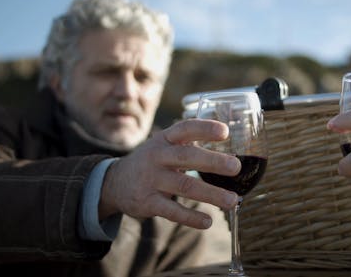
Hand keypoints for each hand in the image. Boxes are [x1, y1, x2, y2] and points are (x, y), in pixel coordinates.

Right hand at [99, 119, 240, 228]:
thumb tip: (228, 151)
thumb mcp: (164, 145)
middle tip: (236, 167)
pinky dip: (191, 218)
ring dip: (210, 194)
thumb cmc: (152, 161)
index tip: (225, 131)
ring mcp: (151, 180)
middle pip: (187, 157)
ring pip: (184, 186)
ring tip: (232, 200)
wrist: (114, 182)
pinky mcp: (148, 202)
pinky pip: (172, 211)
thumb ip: (190, 145)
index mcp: (164, 139)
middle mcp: (157, 156)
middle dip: (213, 162)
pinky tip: (208, 221)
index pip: (185, 129)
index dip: (204, 129)